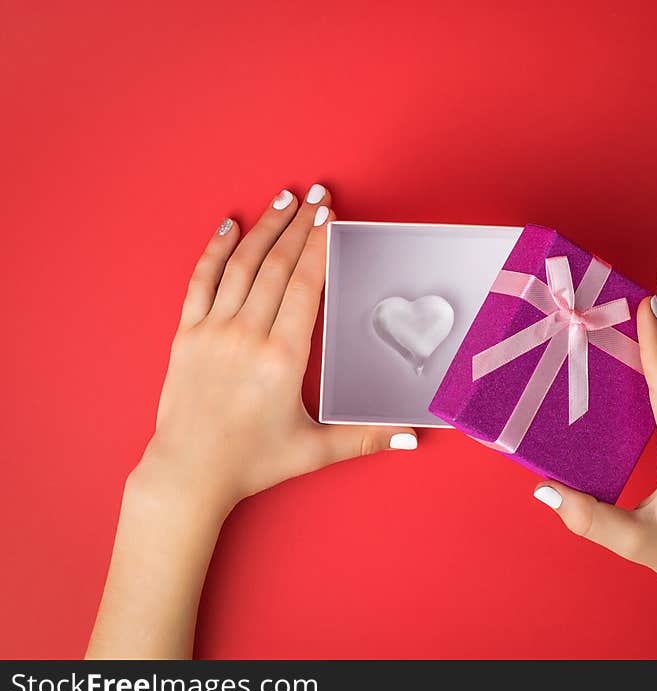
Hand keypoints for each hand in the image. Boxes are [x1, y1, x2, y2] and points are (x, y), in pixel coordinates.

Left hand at [138, 184, 415, 514]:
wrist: (189, 473)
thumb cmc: (252, 462)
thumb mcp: (314, 450)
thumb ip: (365, 438)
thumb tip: (412, 437)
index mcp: (282, 357)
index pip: (304, 285)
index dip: (318, 246)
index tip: (329, 217)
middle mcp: (247, 334)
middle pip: (276, 266)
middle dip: (298, 225)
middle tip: (317, 193)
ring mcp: (213, 331)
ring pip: (241, 266)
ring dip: (264, 229)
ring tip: (283, 199)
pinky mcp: (187, 335)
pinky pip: (200, 281)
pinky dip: (215, 250)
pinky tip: (229, 226)